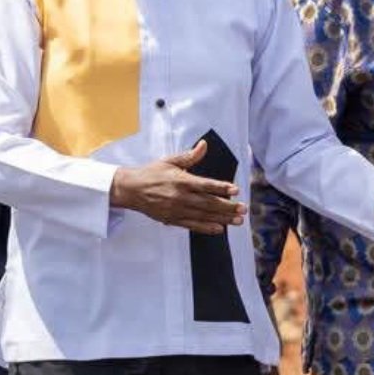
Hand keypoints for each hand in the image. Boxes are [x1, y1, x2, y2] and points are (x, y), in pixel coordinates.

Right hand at [106, 139, 240, 232]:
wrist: (130, 190)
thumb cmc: (150, 173)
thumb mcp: (169, 161)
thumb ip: (189, 156)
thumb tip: (204, 145)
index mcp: (181, 180)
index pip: (205, 185)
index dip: (221, 188)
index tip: (235, 190)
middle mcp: (180, 196)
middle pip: (208, 203)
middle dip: (227, 207)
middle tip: (243, 209)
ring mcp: (176, 209)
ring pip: (203, 215)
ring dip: (222, 219)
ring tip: (237, 221)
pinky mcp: (171, 219)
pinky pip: (191, 225)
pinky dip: (205, 228)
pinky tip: (218, 229)